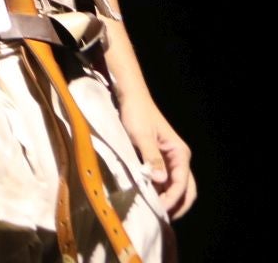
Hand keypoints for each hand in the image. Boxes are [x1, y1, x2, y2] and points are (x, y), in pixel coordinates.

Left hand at [118, 93, 195, 218]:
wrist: (130, 97)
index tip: (159, 210)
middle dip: (177, 205)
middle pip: (186, 189)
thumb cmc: (136, 114)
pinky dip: (160, 191)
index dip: (172, 199)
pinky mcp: (159, 159)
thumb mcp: (141, 135)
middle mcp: (179, 159)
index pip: (182, 183)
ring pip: (176, 186)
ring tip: (155, 213)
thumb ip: (151, 157)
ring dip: (169, 200)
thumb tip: (160, 180)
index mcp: (180, 154)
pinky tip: (149, 198)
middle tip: (162, 219)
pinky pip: (164, 180)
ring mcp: (170, 160)